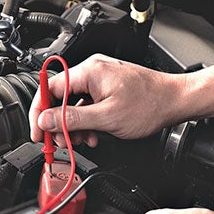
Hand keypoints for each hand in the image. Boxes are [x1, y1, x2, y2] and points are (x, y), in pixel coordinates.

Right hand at [28, 54, 184, 146]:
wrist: (176, 101)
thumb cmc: (149, 104)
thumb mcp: (106, 118)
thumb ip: (72, 119)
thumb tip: (45, 120)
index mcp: (89, 72)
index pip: (49, 88)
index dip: (39, 112)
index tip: (38, 132)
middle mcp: (92, 70)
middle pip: (60, 97)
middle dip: (58, 123)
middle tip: (59, 142)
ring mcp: (100, 78)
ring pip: (73, 103)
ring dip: (73, 125)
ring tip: (81, 141)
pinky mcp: (108, 87)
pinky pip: (87, 104)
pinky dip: (86, 121)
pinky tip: (93, 134)